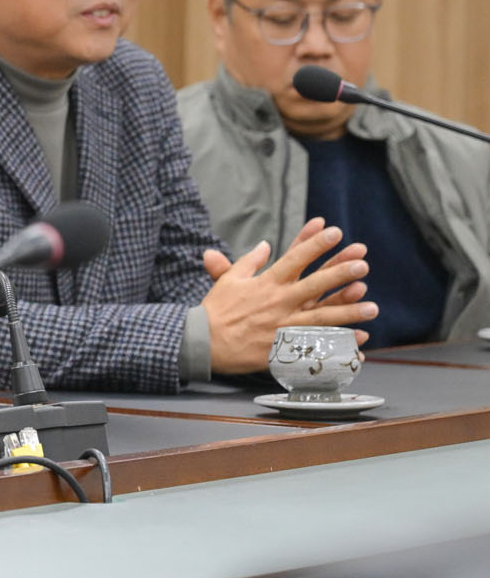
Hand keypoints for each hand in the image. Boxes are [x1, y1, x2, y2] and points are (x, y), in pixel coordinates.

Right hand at [201, 218, 377, 372]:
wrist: (203, 343)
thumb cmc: (215, 309)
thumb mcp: (230, 279)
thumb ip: (250, 260)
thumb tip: (266, 244)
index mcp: (266, 283)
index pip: (295, 257)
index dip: (315, 243)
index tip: (334, 231)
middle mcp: (278, 302)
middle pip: (315, 284)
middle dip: (340, 273)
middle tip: (363, 264)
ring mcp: (283, 325)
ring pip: (322, 316)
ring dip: (348, 311)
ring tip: (373, 306)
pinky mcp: (284, 346)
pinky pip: (317, 344)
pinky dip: (337, 343)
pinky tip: (356, 339)